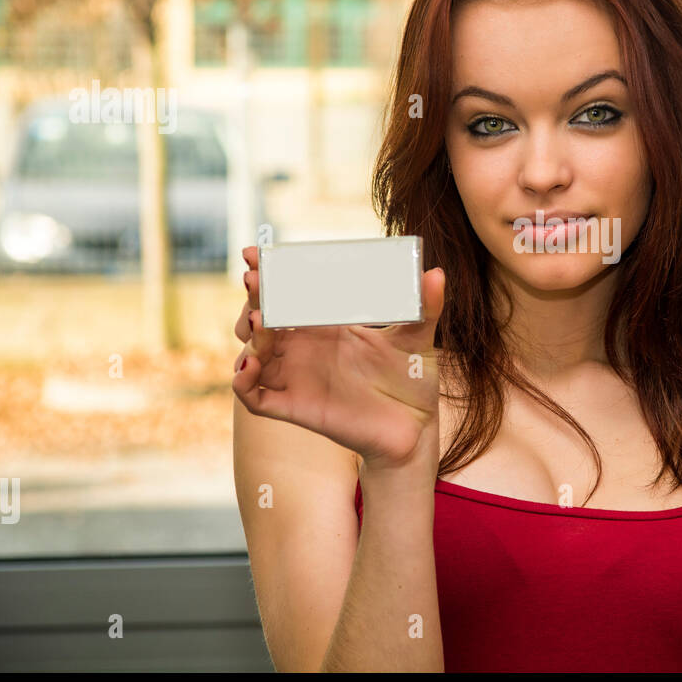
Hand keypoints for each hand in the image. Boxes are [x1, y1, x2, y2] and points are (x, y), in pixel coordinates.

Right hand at [232, 245, 445, 470]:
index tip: (257, 253)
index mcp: (327, 326)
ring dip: (249, 334)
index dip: (270, 273)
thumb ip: (425, 306)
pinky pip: (254, 397)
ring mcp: (298, 378)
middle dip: (254, 298)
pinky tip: (252, 363)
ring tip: (260, 319)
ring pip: (253, 352)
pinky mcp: (296, 408)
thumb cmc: (412, 381)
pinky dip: (244, 381)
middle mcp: (306, 349)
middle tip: (256, 281)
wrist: (416, 428)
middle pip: (262, 318)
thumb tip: (437, 273)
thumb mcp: (418, 338)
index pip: (288, 294)